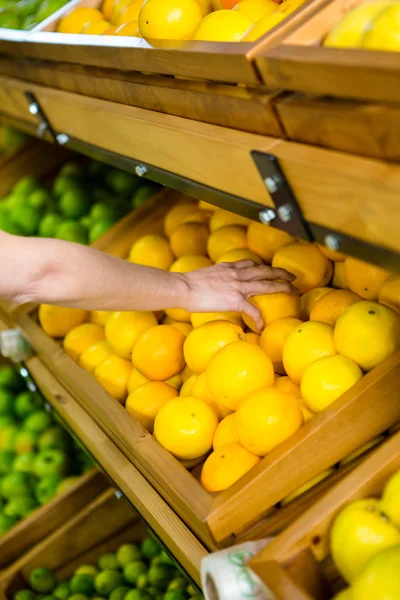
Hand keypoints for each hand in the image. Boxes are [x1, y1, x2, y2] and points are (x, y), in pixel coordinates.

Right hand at [182, 260, 297, 330]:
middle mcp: (237, 274)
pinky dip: (259, 318)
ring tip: (294, 292)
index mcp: (229, 267)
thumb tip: (213, 283)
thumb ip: (215, 276)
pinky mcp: (235, 301)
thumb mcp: (206, 273)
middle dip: (281, 273)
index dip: (261, 267)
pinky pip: (253, 311)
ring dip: (282, 287)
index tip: (268, 269)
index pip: (250, 263)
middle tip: (292, 277)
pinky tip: (261, 325)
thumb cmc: (187, 283)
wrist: (183, 287)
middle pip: (265, 271)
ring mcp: (238, 287)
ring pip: (267, 285)